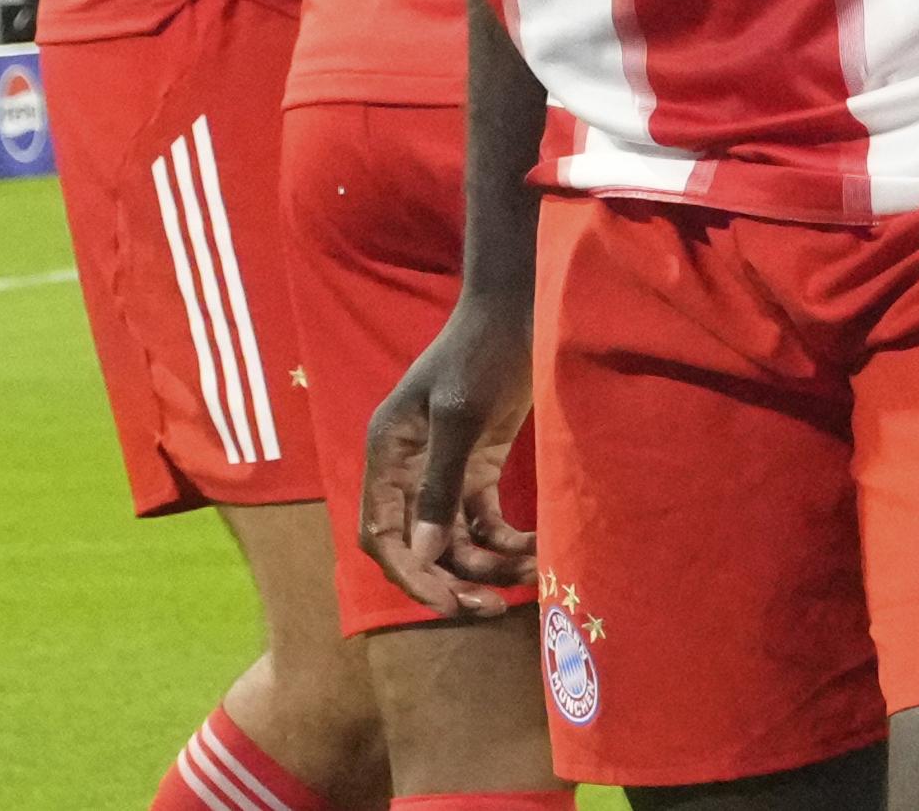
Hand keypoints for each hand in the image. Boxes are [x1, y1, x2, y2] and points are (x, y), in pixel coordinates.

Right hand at [359, 292, 539, 616]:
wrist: (521, 309)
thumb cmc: (482, 351)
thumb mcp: (459, 413)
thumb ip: (441, 483)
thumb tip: (424, 551)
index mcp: (386, 455)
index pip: (380, 535)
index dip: (408, 575)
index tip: (447, 602)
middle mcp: (407, 470)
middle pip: (418, 546)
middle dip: (452, 580)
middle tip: (492, 608)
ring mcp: (445, 470)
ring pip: (456, 540)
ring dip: (488, 565)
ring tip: (531, 574)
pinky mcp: (480, 467)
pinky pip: (485, 521)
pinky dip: (508, 541)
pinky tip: (537, 549)